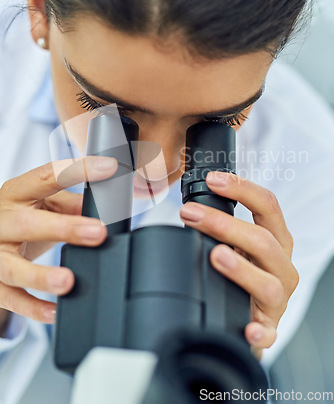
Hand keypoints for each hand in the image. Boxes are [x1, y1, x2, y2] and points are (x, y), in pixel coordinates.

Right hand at [0, 156, 116, 326]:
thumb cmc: (20, 218)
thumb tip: (106, 206)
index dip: (77, 171)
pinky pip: (11, 299)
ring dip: (41, 276)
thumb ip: (72, 205)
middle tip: (97, 232)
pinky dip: (33, 307)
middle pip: (29, 224)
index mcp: (16, 194)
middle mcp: (2, 221)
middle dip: (64, 229)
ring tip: (68, 282)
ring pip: (13, 267)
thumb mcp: (43, 204)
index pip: (45, 176)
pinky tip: (55, 311)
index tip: (108, 169)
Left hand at [179, 171, 298, 358]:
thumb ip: (221, 227)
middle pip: (263, 240)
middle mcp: (281, 266)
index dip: (242, 188)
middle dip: (224, 224)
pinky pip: (269, 332)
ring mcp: (278, 298)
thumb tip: (190, 206)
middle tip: (190, 215)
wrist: (251, 317)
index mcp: (276, 240)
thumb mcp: (237, 245)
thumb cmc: (242, 275)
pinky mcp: (269, 328)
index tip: (213, 180)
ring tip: (217, 256)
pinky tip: (246, 327)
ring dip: (242, 268)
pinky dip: (259, 330)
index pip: (267, 205)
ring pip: (269, 283)